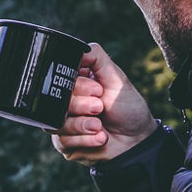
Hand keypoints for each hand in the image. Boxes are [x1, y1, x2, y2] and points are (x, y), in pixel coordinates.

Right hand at [53, 44, 156, 163]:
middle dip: (79, 106)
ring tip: (100, 127)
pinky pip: (62, 141)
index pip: (58, 78)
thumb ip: (97, 58)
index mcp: (74, 83)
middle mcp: (65, 101)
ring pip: (54, 122)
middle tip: (99, 107)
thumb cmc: (127, 107)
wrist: (137, 140)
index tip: (97, 90)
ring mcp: (63, 123)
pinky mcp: (65, 144)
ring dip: (81, 125)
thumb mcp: (116, 78)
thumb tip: (79, 47)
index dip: (76, 85)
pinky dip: (83, 140)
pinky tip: (100, 138)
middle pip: (54, 100)